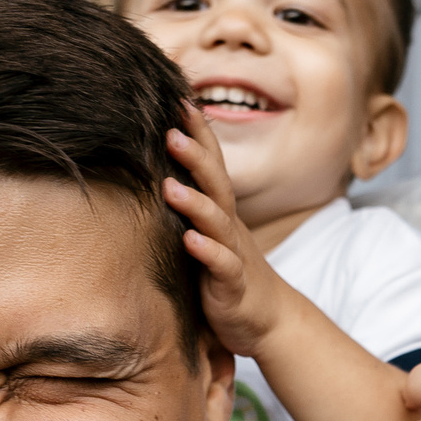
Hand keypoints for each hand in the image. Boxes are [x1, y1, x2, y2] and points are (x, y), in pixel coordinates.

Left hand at [161, 113, 306, 360]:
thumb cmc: (227, 274)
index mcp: (220, 212)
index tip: (177, 99)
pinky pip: (222, 266)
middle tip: (170, 129)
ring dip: (195, 203)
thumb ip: (187, 206)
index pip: (211, 165)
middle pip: (216, 184)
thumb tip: (152, 173)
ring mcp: (233, 254)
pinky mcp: (232, 286)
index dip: (198, 134)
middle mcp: (228, 227)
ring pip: (218, 223)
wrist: (267, 321)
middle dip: (195, 156)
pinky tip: (190, 241)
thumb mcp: (206, 235)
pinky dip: (207, 252)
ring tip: (169, 186)